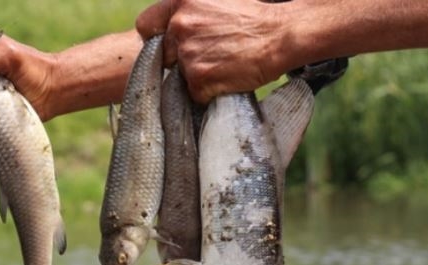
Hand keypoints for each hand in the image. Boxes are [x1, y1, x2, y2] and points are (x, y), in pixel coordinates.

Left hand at [136, 0, 295, 102]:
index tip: (171, 44)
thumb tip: (173, 25)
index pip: (145, 26)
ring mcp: (188, 53)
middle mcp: (180, 25)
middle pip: (163, 54)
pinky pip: (194, 93)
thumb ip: (191, 10)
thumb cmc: (254, 17)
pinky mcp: (199, 78)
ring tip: (223, 64)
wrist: (282, 34)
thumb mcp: (217, 0)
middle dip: (180, 59)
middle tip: (208, 56)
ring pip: (178, 75)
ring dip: (197, 75)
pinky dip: (208, 91)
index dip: (157, 38)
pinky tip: (227, 77)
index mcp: (181, 2)